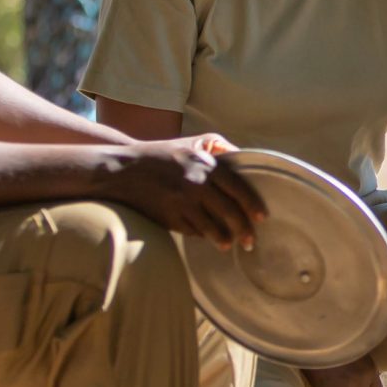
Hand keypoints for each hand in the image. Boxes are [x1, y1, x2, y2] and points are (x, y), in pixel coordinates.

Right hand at [123, 133, 268, 250]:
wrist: (124, 170)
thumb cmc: (163, 154)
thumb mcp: (193, 142)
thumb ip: (219, 147)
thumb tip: (244, 156)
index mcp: (205, 164)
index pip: (238, 188)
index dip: (253, 205)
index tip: (263, 217)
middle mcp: (196, 184)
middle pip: (229, 212)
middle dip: (244, 229)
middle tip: (251, 240)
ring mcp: (182, 203)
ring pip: (212, 228)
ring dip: (224, 239)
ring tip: (230, 244)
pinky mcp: (169, 218)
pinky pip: (193, 232)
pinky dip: (202, 235)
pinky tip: (207, 237)